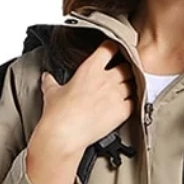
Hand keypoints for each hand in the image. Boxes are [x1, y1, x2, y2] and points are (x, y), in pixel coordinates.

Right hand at [36, 41, 135, 157]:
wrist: (64, 135)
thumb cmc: (58, 114)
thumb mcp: (52, 92)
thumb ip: (51, 81)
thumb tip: (47, 77)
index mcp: (90, 69)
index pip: (109, 49)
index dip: (113, 48)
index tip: (114, 50)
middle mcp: (106, 79)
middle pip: (126, 66)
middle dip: (126, 69)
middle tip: (123, 73)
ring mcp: (116, 95)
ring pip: (133, 83)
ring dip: (131, 85)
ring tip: (126, 89)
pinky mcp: (122, 111)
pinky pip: (135, 101)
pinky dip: (133, 101)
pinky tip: (128, 104)